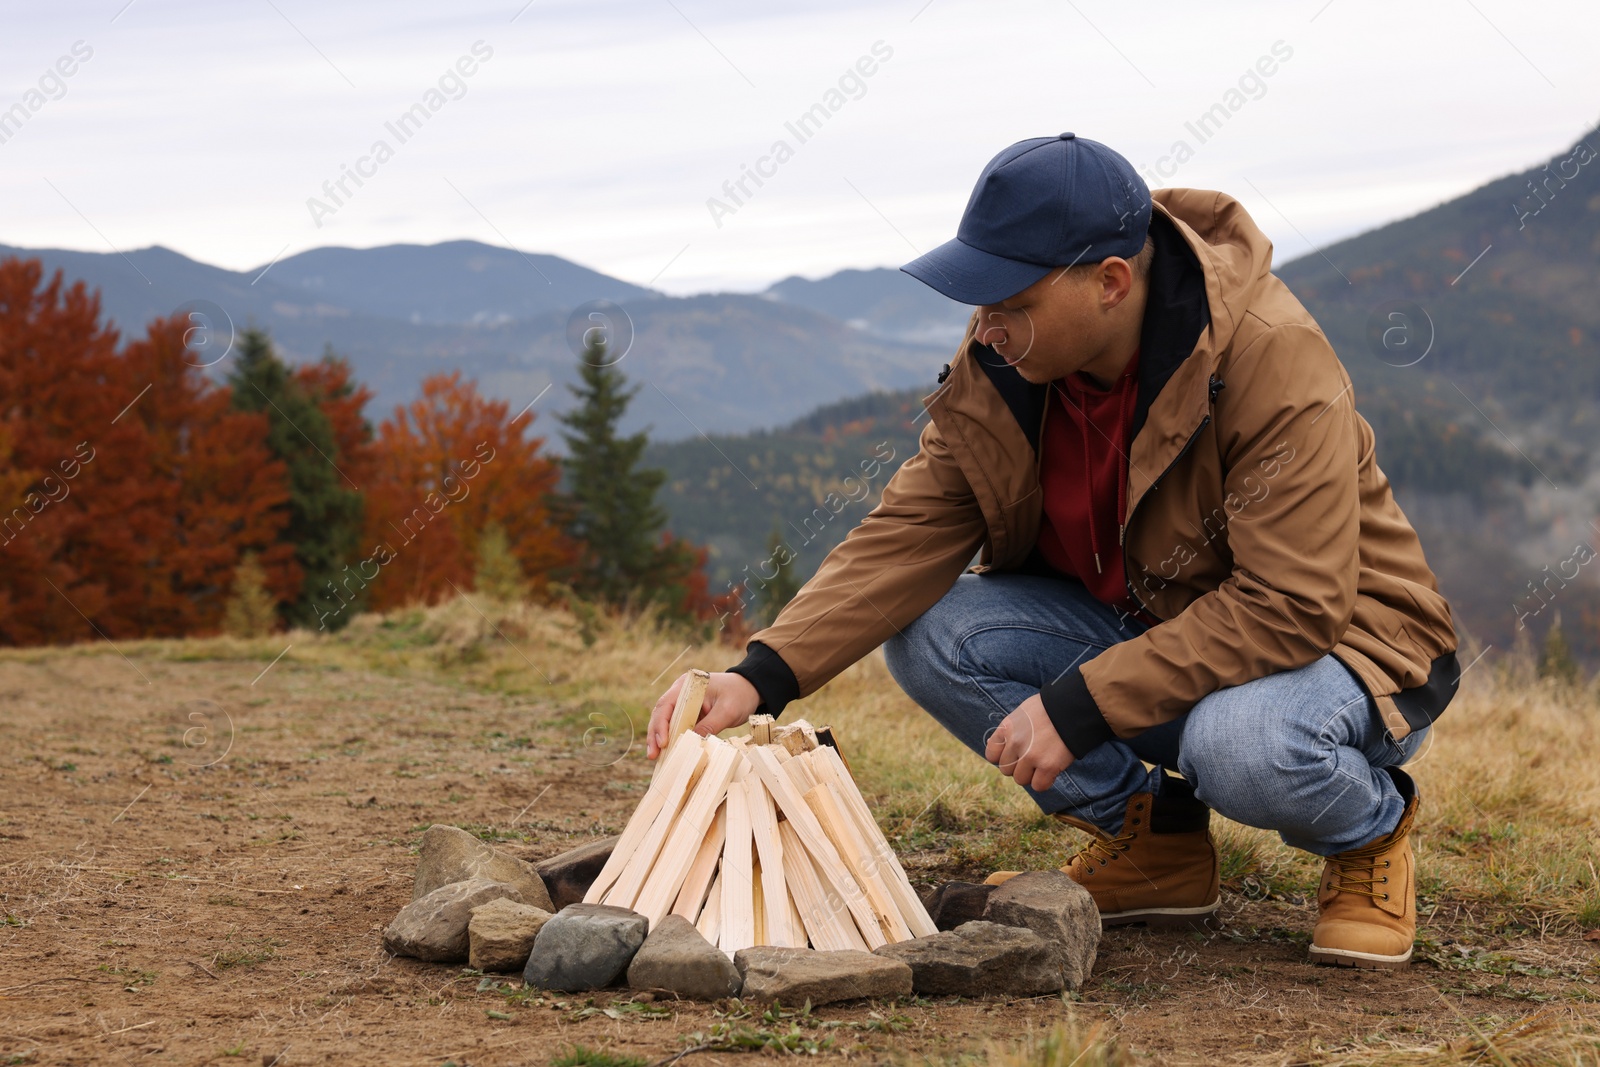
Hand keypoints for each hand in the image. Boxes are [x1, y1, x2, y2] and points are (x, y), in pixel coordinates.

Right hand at [645, 671, 760, 759]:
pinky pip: (675, 725)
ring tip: (655, 757)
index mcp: (687, 686)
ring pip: (665, 720)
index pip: (666, 705)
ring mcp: (683, 702)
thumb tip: (692, 743)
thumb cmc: (739, 695)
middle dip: (655, 735)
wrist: (750, 688)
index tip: (663, 743)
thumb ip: (710, 726)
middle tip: (652, 755)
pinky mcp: (688, 712)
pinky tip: (667, 752)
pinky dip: (670, 738)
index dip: (661, 725)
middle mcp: (681, 692)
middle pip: (660, 713)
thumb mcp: (727, 712)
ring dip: (659, 738)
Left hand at [985, 693, 1074, 790]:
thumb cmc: (1050, 708)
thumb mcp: (1023, 713)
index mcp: (1007, 728)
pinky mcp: (1048, 766)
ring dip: (1031, 775)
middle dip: (1019, 766)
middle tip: (1034, 757)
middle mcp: (1015, 743)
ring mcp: (1030, 756)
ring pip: (1021, 779)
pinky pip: (1039, 785)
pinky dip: (1045, 781)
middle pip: (1006, 769)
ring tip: (1043, 763)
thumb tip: (1005, 747)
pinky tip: (1051, 771)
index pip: (992, 755)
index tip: (1014, 755)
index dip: (1003, 757)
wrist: (1073, 707)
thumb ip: (1012, 730)